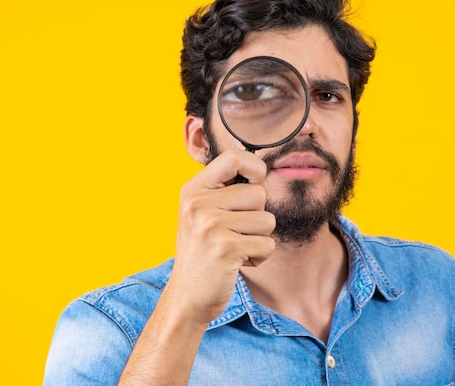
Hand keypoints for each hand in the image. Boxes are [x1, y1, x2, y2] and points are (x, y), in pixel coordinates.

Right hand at [168, 149, 275, 326]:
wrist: (187, 297)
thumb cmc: (203, 253)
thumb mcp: (203, 214)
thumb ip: (225, 190)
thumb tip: (261, 166)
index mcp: (193, 190)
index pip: (234, 157)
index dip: (254, 168)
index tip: (254, 183)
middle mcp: (198, 204)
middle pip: (259, 193)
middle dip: (257, 216)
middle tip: (234, 234)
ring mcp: (210, 226)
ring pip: (267, 220)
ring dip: (259, 239)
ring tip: (235, 249)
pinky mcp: (226, 249)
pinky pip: (267, 244)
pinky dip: (259, 257)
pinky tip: (237, 263)